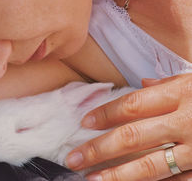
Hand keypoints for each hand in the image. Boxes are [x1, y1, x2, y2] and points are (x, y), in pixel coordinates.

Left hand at [65, 74, 191, 180]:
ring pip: (150, 165)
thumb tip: (143, 83)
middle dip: (99, 149)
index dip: (105, 114)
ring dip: (117, 174)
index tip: (84, 122)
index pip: (132, 104)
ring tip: (93, 179)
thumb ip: (167, 84)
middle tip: (75, 158)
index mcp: (178, 95)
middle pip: (132, 136)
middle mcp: (184, 122)